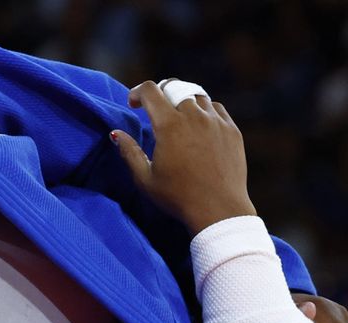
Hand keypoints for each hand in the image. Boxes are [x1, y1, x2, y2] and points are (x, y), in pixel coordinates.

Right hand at [112, 80, 255, 233]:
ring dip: (183, 101)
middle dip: (161, 93)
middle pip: (175, 87)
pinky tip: (199, 125)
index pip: (151, 91)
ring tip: (178, 117)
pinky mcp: (232, 130)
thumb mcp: (145, 179)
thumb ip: (129, 152)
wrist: (218, 208)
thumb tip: (116, 133)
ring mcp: (216, 121)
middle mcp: (194, 116)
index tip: (132, 103)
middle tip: (155, 109)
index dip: (137, 92)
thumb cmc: (177, 197)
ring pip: (197, 96)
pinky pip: (216, 108)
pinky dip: (204, 111)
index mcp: (169, 126)